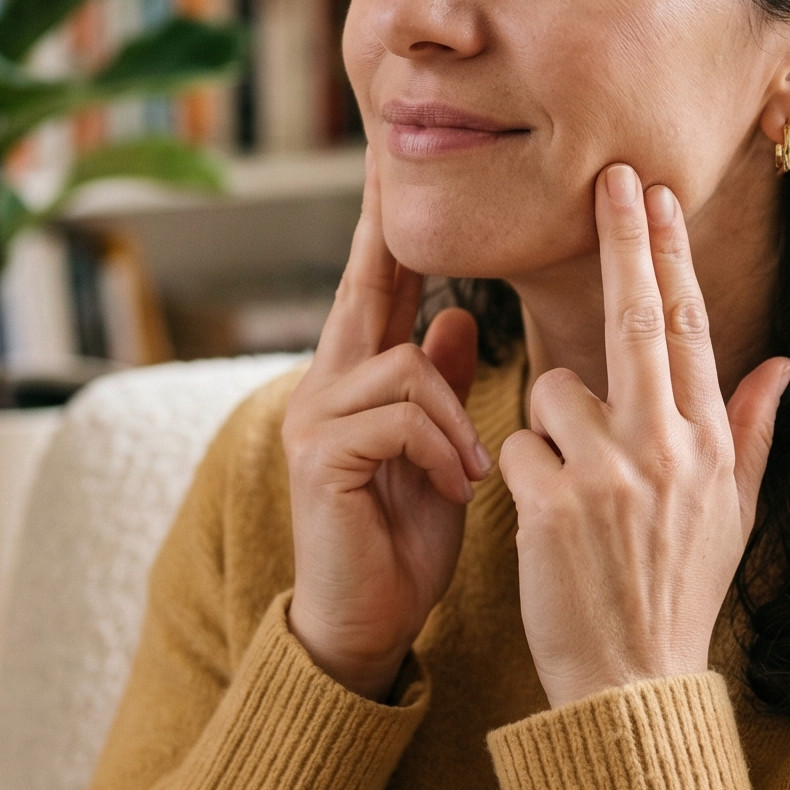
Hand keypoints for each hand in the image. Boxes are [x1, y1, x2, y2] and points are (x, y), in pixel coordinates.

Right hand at [282, 151, 492, 697]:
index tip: (393, 165)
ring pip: (404, 362)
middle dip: (388, 233)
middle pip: (364, 287)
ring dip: (455, 414)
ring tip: (474, 470)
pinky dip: (440, 445)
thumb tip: (460, 317)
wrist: (366, 625)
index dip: (387, 226)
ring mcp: (315, 417)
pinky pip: (397, 414)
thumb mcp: (439, 451)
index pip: (377, 284)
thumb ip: (444, 384)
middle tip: (393, 168)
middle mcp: (325, 383)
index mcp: (357, 377)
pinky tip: (458, 485)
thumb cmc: (403, 540)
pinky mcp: (318, 457)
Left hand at [499, 164, 789, 708]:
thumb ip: (751, 431)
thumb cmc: (677, 597)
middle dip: (623, 239)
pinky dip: (518, 477)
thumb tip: (780, 363)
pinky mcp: (555, 504)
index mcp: (708, 445)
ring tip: (570, 496)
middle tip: (607, 177)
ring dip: (548, 428)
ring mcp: (612, 474)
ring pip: (551, 390)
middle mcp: (667, 448)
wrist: (632, 687)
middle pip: (637, 318)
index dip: (667, 256)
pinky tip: (543, 527)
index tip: (653, 195)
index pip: (686, 328)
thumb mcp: (733, 515)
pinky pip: (517, 447)